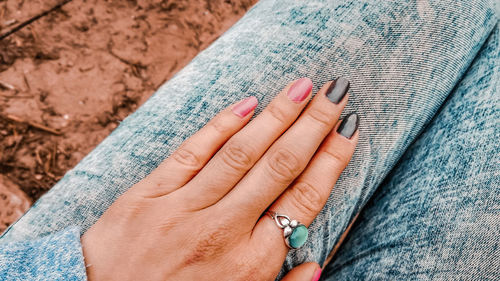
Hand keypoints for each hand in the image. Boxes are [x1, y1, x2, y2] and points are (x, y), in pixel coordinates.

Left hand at [81, 77, 358, 280]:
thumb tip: (313, 265)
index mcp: (252, 264)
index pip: (304, 198)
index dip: (331, 159)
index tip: (348, 128)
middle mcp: (222, 231)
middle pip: (280, 166)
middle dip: (313, 124)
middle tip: (335, 91)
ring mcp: (183, 210)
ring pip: (240, 153)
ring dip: (276, 116)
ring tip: (302, 87)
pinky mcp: (148, 197)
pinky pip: (191, 154)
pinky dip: (219, 126)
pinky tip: (246, 104)